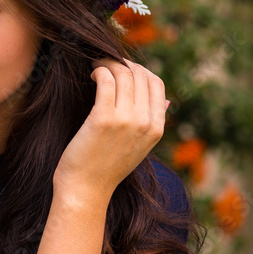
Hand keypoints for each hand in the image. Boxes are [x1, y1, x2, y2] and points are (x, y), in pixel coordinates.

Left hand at [53, 57, 169, 200]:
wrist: (86, 190)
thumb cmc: (106, 167)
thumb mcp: (138, 147)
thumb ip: (151, 123)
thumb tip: (166, 101)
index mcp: (156, 129)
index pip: (157, 84)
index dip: (139, 70)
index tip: (122, 68)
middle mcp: (145, 123)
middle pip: (140, 75)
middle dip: (121, 63)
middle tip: (105, 63)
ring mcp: (126, 121)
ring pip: (123, 74)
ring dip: (108, 63)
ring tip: (96, 67)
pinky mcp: (103, 119)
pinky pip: (106, 81)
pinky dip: (100, 71)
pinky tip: (92, 75)